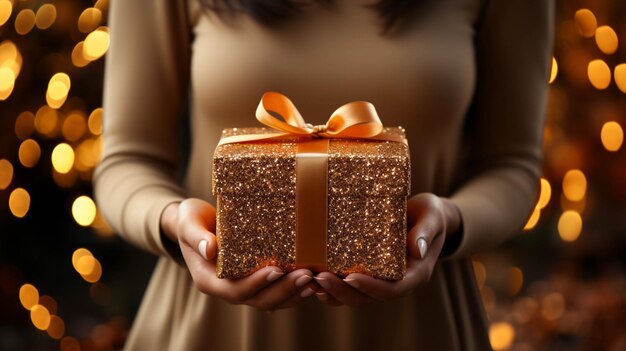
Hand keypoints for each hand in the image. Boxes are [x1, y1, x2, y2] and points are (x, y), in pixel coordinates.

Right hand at [160, 198, 317, 311]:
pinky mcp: (255, 279)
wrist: (195, 223)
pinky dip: (293, 289)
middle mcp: (227, 288)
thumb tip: (210, 249)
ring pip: (270, 300)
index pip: (235, 290)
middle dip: (283, 290)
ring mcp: (242, 286)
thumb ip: (196, 235)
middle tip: (306, 275)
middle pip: (258, 299)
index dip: (256, 284)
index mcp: (209, 279)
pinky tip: (312, 281)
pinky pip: (275, 291)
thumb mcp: (188, 222)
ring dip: (293, 293)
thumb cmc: (191, 220)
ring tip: (314, 279)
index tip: (276, 270)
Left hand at [314, 193, 461, 306]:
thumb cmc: (430, 214)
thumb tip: (417, 248)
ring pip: (353, 295)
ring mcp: (379, 278)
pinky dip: (330, 285)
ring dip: (331, 292)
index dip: (370, 287)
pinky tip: (312, 277)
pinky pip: (347, 285)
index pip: (391, 289)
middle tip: (320, 277)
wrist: (425, 215)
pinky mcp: (367, 271)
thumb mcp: (432, 216)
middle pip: (366, 297)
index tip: (350, 277)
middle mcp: (395, 282)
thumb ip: (426, 231)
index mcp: (414, 274)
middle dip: (341, 291)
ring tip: (309, 280)